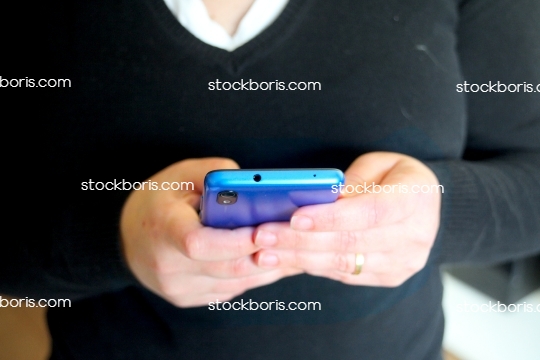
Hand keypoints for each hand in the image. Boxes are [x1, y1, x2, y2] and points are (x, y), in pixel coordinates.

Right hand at [120, 158, 300, 306]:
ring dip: (265, 268)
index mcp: (163, 229)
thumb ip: (216, 176)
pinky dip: (252, 276)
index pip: (200, 244)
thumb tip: (255, 189)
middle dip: (263, 254)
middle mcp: (167, 266)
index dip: (236, 241)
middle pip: (226, 268)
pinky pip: (229, 291)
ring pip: (233, 283)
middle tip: (293, 241)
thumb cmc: (159, 200)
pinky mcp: (187, 298)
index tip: (266, 230)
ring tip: (292, 251)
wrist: (128, 236)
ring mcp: (177, 287)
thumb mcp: (182, 175)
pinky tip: (270, 262)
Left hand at [253, 152, 441, 286]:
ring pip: (342, 264)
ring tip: (264, 252)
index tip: (294, 217)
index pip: (370, 213)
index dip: (330, 217)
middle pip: (349, 242)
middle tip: (263, 235)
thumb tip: (317, 198)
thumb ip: (353, 181)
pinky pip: (344, 274)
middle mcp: (413, 237)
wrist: (426, 205)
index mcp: (415, 200)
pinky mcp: (388, 276)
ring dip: (298, 258)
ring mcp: (402, 262)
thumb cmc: (398, 177)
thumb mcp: (380, 164)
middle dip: (300, 240)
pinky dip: (312, 266)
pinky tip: (285, 260)